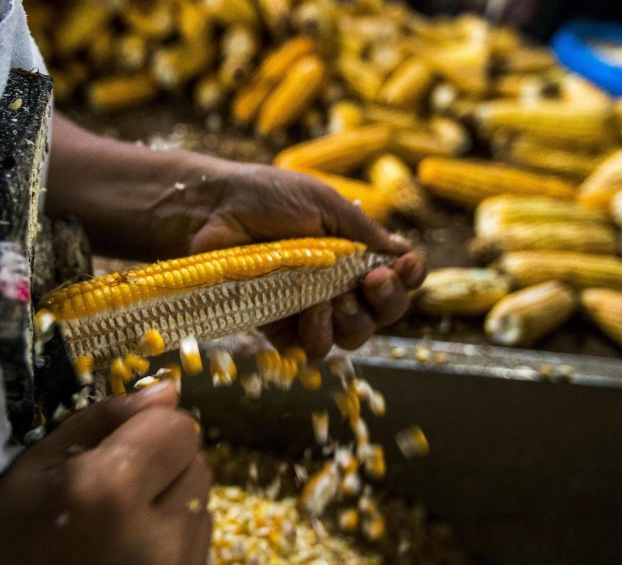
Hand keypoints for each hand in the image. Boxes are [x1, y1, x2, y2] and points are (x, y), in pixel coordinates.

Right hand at [0, 381, 210, 564]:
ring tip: (117, 523)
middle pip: (197, 464)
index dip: (149, 428)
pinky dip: (173, 535)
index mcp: (109, 491)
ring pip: (202, 503)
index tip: (119, 445)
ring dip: (171, 501)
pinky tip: (128, 547)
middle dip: (164, 464)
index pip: (179, 427)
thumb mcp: (36, 463)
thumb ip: (107, 419)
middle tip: (113, 488)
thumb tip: (168, 392)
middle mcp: (153, 540)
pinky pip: (198, 539)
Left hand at [46, 113, 425, 359]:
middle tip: (370, 281)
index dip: (409, 277)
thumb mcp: (324, 203)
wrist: (212, 210)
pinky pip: (314, 348)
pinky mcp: (279, 326)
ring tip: (333, 298)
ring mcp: (310, 307)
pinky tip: (310, 311)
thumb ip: (364, 232)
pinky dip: (320, 335)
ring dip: (354, 321)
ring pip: (354, 336)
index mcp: (353, 252)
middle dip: (387, 301)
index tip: (404, 264)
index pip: (397, 276)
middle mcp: (337, 283)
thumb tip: (404, 253)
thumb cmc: (266, 196)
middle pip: (383, 313)